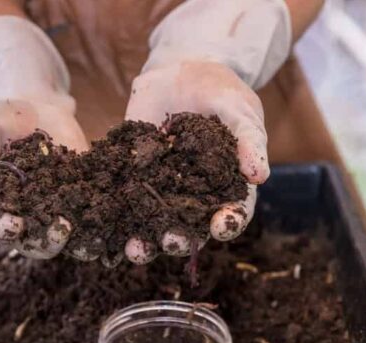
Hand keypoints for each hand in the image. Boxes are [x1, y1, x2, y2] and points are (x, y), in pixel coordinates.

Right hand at [0, 97, 88, 258]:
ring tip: (88, 234)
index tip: (12, 224)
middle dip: (45, 241)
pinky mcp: (78, 200)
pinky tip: (109, 218)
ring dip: (75, 242)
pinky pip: (88, 218)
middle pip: (31, 243)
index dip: (0, 231)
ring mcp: (51, 212)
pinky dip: (99, 223)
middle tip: (59, 229)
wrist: (30, 106)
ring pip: (62, 239)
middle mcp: (21, 218)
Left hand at [123, 61, 266, 263]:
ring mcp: (162, 191)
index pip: (231, 213)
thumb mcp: (238, 109)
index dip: (228, 223)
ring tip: (136, 249)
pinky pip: (123, 203)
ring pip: (154, 225)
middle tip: (172, 240)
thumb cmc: (221, 93)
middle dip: (180, 240)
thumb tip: (260, 176)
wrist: (181, 71)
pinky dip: (114, 217)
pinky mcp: (133, 179)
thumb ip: (248, 140)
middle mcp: (195, 198)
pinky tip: (105, 222)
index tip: (221, 226)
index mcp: (227, 187)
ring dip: (145, 242)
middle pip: (189, 229)